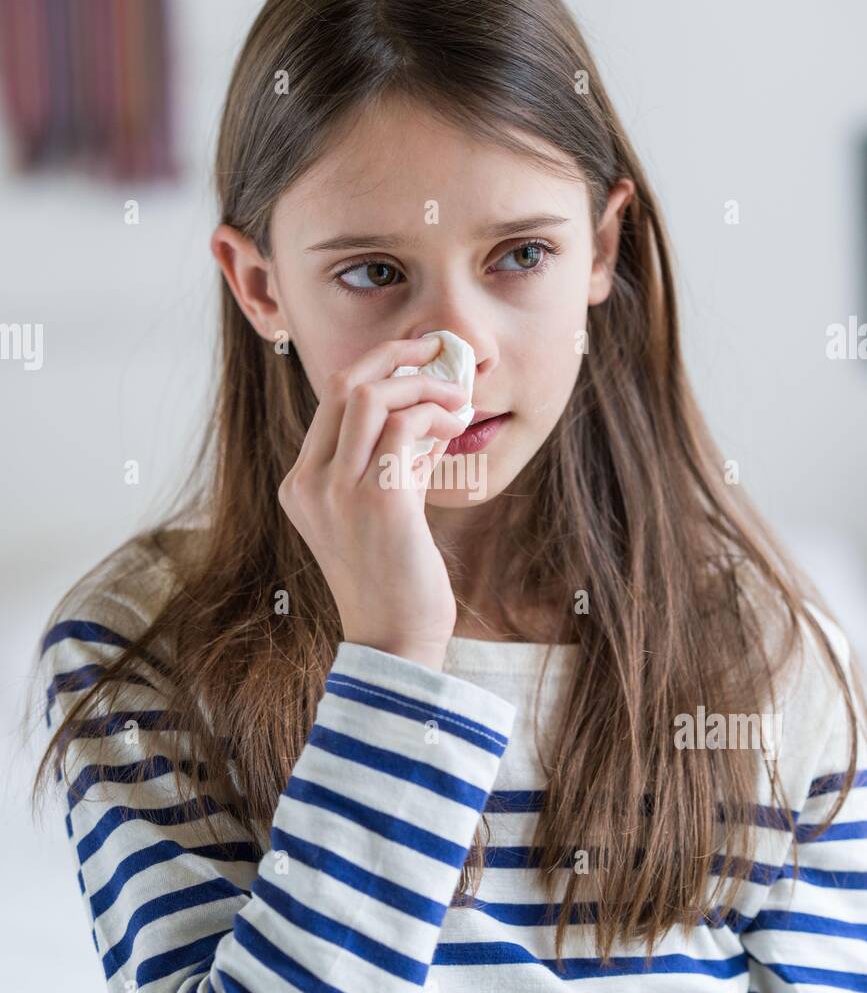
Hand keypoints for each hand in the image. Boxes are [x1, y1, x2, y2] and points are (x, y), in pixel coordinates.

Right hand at [278, 336, 469, 670]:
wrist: (395, 642)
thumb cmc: (394, 580)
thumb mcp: (381, 512)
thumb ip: (391, 464)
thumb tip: (425, 414)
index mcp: (301, 485)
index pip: (330, 401)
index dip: (377, 367)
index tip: (415, 356)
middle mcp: (309, 484)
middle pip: (344, 385)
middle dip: (397, 355)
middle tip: (439, 350)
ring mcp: (339, 493)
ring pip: (373, 398)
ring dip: (424, 386)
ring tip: (458, 399)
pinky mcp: (380, 503)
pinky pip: (406, 429)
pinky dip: (436, 416)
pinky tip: (457, 427)